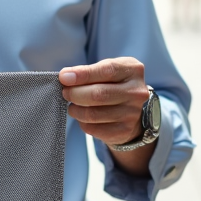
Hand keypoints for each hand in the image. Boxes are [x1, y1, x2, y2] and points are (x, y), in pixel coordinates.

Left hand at [59, 57, 154, 174]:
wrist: (131, 109)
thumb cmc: (113, 84)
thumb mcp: (107, 70)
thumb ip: (88, 71)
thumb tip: (65, 77)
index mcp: (133, 70)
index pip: (106, 71)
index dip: (83, 74)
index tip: (64, 77)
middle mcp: (136, 92)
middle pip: (99, 94)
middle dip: (75, 93)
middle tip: (65, 93)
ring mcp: (132, 113)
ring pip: (93, 114)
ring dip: (76, 110)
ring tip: (72, 106)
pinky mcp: (124, 131)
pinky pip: (94, 129)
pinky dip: (82, 123)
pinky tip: (83, 117)